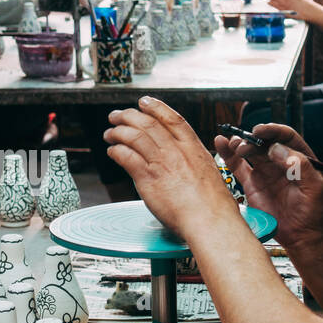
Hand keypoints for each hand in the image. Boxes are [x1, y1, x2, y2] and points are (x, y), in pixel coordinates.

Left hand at [103, 98, 234, 238]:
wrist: (210, 220)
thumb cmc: (213, 205)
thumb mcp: (208, 173)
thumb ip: (193, 163)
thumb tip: (183, 164)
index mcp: (193, 148)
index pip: (171, 118)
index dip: (155, 107)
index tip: (144, 102)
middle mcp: (176, 151)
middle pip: (147, 123)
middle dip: (128, 116)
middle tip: (117, 116)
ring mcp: (162, 163)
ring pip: (134, 137)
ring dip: (118, 132)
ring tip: (110, 134)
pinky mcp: (148, 179)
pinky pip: (126, 157)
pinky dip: (116, 151)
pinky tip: (112, 152)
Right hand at [213, 123, 322, 253]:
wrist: (304, 236)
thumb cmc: (315, 211)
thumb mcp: (314, 187)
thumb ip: (299, 166)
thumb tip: (276, 149)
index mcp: (299, 157)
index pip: (285, 137)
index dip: (272, 131)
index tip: (261, 131)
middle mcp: (280, 162)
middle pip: (264, 143)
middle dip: (252, 139)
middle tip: (244, 144)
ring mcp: (265, 172)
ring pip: (249, 152)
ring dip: (239, 145)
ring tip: (233, 144)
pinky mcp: (252, 184)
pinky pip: (238, 167)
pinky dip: (228, 155)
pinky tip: (221, 143)